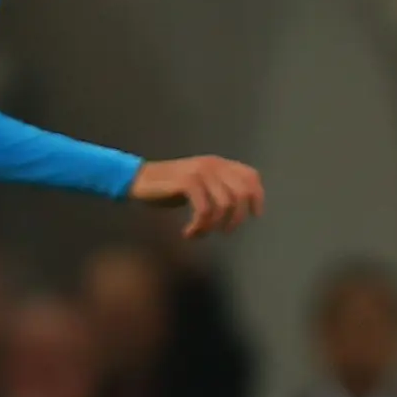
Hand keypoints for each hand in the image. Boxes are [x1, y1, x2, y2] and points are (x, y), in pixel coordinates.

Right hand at [130, 156, 265, 237]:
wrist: (139, 180)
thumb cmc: (169, 187)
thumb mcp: (199, 184)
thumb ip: (219, 188)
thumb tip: (239, 208)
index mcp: (219, 164)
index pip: (251, 176)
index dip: (258, 197)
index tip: (255, 216)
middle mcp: (213, 165)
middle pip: (241, 194)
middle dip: (236, 219)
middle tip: (224, 232)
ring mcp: (200, 172)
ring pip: (224, 206)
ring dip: (213, 226)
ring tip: (200, 233)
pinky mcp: (187, 183)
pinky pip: (204, 211)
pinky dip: (199, 227)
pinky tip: (189, 233)